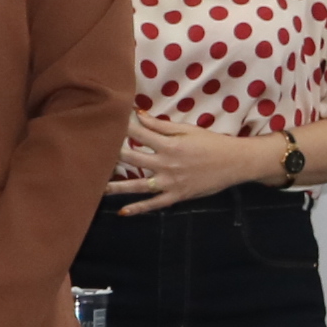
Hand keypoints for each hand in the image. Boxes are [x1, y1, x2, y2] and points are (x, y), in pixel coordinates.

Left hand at [111, 120, 275, 212]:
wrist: (235, 163)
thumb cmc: (211, 143)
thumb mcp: (187, 130)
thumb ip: (161, 125)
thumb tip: (138, 115)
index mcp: (169, 144)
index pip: (138, 134)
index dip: (121, 129)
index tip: (103, 125)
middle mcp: (166, 164)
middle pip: (132, 158)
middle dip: (111, 155)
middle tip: (90, 153)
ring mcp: (170, 182)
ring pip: (138, 185)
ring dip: (116, 186)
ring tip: (96, 187)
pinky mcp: (177, 195)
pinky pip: (154, 204)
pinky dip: (138, 208)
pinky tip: (122, 211)